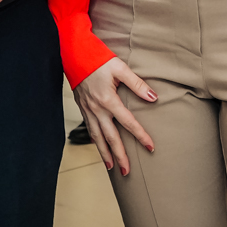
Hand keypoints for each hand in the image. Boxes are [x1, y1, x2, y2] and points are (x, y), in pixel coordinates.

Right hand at [73, 57, 156, 174]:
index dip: (140, 136)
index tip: (151, 147)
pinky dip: (95, 141)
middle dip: (119, 156)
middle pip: (110, 137)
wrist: (73, 54)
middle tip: (127, 172)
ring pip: (97, 137)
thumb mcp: (119, 68)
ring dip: (105, 153)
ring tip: (111, 168)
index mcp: (108, 100)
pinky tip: (99, 147)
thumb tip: (153, 98)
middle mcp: (97, 109)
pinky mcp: (82, 108)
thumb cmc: (97, 59)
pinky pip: (89, 129)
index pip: (128, 123)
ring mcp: (87, 110)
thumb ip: (137, 84)